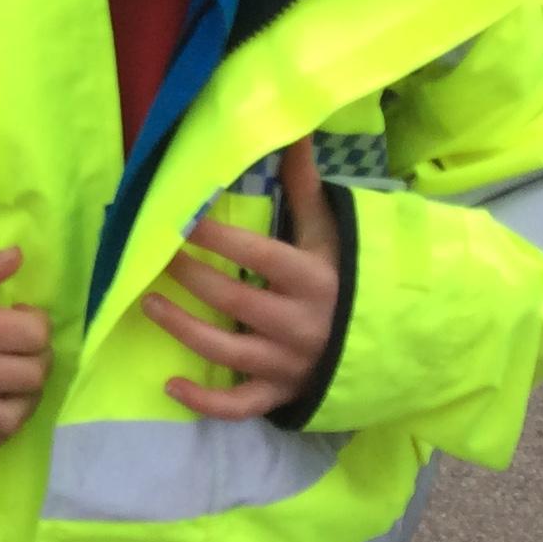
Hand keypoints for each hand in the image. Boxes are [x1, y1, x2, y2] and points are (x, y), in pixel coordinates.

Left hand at [144, 139, 341, 419]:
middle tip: (154, 258)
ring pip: (228, 353)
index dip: (218, 236)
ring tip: (147, 304)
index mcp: (314, 280)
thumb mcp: (331, 236)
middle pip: (234, 301)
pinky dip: (205, 403)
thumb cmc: (349, 280)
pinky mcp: (283, 395)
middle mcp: (302, 325)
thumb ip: (305, 189)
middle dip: (190, 278)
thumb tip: (293, 135)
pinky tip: (170, 386)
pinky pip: (240, 406)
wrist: (395, 346)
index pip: (259, 254)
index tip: (180, 219)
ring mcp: (291, 365)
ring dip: (183, 330)